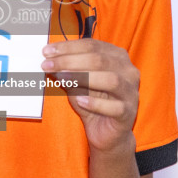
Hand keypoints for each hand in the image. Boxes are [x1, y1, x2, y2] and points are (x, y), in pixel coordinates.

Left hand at [41, 37, 138, 154]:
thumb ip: (67, 70)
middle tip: (47, 65)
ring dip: (83, 78)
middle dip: (70, 61)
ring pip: (111, 80)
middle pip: (99, 60)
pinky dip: (96, 103)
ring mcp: (131, 92)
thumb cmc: (92, 101)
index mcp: (117, 56)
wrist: (105, 131)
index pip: (91, 45)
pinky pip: (115, 107)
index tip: (46, 52)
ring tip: (61, 78)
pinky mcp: (129, 113)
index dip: (67, 47)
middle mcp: (128, 71)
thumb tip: (49, 59)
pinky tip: (81, 101)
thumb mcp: (77, 82)